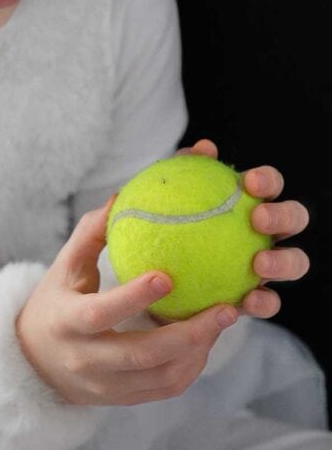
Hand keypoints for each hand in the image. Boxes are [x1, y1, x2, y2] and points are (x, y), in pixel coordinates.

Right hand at [14, 198, 238, 406]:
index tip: (168, 277)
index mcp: (67, 323)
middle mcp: (86, 360)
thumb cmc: (54, 302)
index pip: (100, 314)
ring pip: (161, 377)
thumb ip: (90, 234)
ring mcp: (106, 386)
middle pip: (142, 355)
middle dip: (188, 334)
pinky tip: (207, 339)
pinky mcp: (123, 400)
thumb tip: (120, 197)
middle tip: (225, 307)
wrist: (35, 362)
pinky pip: (165, 388)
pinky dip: (191, 366)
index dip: (133, 298)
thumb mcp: (64, 267)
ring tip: (223, 319)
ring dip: (198, 351)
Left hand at [169, 138, 310, 320]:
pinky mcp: (257, 299)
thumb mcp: (164, 196)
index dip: (267, 180)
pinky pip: (270, 302)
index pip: (269, 184)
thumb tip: (203, 148)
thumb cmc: (164, 225)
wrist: (155, 276)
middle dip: (283, 215)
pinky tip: (247, 301)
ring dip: (283, 261)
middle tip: (257, 218)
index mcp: (249, 201)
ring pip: (295, 261)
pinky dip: (265, 302)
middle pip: (294, 217)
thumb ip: (183, 170)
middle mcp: (266, 232)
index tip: (248, 183)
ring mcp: (266, 266)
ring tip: (258, 263)